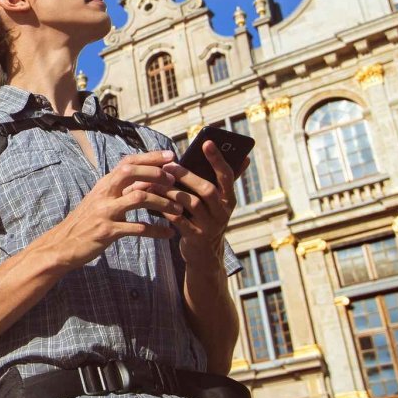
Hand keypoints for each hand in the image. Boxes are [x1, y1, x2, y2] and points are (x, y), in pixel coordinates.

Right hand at [39, 150, 181, 274]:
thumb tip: (144, 180)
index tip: (171, 156)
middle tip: (174, 181)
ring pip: (139, 198)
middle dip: (156, 173)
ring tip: (179, 210)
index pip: (128, 162)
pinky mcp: (108, 231)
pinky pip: (138, 228)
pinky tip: (168, 234)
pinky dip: (156, 230)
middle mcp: (104, 194)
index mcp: (104, 185)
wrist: (62, 245)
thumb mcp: (100, 201)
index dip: (150, 157)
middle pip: (131, 172)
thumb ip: (119, 191)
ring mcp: (105, 212)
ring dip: (163, 202)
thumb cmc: (85, 223)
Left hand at [164, 141, 244, 266]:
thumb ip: (224, 181)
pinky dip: (166, 209)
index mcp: (229, 198)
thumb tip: (243, 156)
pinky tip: (154, 200)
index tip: (207, 142)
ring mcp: (210, 226)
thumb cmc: (208, 218)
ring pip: (192, 204)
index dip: (217, 159)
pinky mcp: (196, 237)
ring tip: (155, 182)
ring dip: (172, 191)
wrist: (205, 255)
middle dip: (187, 175)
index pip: (227, 175)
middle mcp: (223, 212)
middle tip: (169, 166)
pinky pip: (179, 220)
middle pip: (207, 189)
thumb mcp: (220, 202)